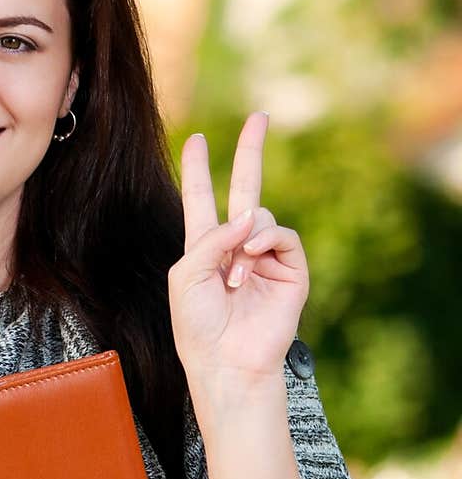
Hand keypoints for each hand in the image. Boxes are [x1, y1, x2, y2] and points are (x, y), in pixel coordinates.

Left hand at [168, 112, 308, 385]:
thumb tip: (253, 216)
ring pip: (262, 216)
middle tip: (259, 116)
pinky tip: (252, 260)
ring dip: (245, 239)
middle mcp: (237, 247)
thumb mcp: (187, 275)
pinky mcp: (291, 270)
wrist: (226, 361)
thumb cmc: (198, 325)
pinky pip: (283, 235)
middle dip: (251, 152)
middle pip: (246, 188)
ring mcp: (266, 257)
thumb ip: (211, 238)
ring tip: (235, 274)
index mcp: (205, 247)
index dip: (200, 170)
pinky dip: (266, 241)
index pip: (202, 199)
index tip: (196, 140)